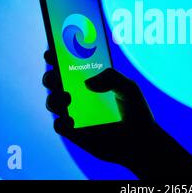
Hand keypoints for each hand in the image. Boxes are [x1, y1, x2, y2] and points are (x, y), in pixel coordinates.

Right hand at [42, 50, 191, 179]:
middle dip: (50, 76)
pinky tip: (71, 120)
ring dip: (53, 98)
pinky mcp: (74, 133)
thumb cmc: (136, 111)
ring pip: (52, 102)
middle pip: (54, 81)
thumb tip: (86, 83)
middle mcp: (79, 94)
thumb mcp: (129, 88)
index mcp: (91, 79)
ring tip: (67, 98)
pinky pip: (59, 126)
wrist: (141, 142)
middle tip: (56, 75)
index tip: (51, 50)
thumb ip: (111, 78)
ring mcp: (75, 113)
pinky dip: (60, 121)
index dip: (57, 55)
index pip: (70, 64)